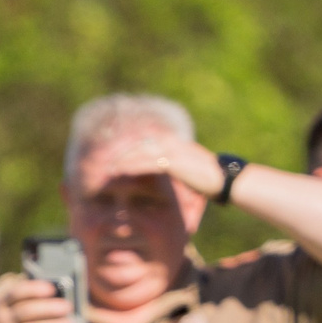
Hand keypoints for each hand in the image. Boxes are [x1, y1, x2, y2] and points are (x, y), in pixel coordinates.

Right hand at [0, 277, 80, 322]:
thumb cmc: (18, 320)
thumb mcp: (18, 306)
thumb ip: (35, 299)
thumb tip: (65, 294)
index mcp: (4, 303)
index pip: (16, 293)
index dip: (34, 289)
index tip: (52, 288)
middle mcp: (4, 321)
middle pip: (25, 312)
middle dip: (48, 309)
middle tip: (68, 307)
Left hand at [84, 132, 225, 199]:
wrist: (223, 180)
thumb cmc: (205, 180)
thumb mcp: (183, 172)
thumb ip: (167, 168)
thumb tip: (154, 174)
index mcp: (170, 142)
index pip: (140, 143)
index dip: (122, 151)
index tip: (106, 160)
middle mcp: (168, 143)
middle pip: (134, 145)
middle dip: (115, 155)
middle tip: (97, 164)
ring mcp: (170, 151)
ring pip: (136, 154)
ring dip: (119, 162)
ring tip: (103, 171)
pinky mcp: (172, 163)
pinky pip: (145, 164)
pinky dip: (130, 169)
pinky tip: (118, 175)